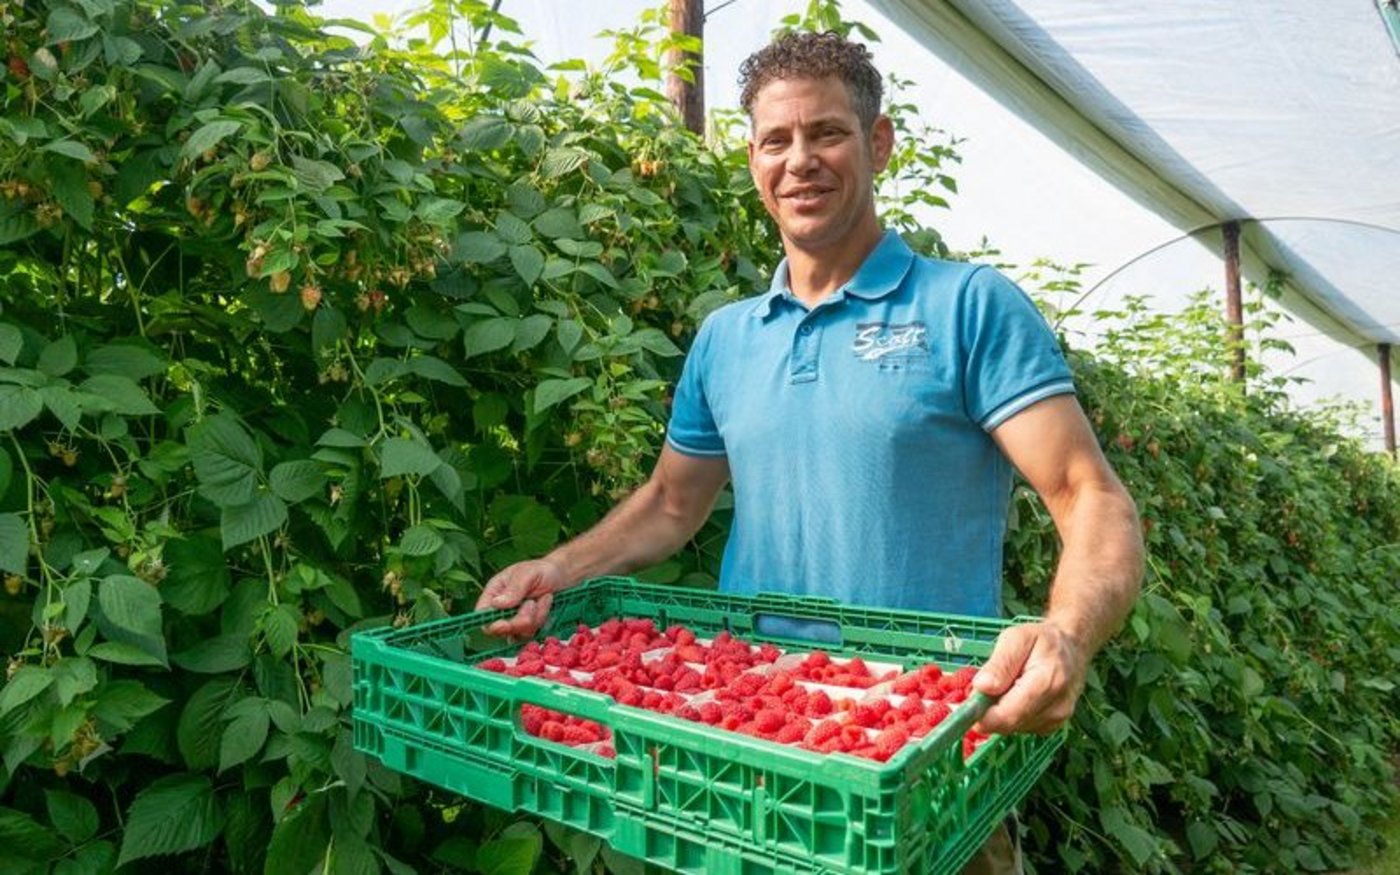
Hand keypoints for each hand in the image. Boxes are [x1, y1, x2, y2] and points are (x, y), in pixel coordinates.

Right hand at [473, 559, 567, 638]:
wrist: (561, 576)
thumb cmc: (541, 570)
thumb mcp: (527, 574)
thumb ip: (513, 590)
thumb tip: (496, 604)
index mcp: (494, 593)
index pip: (482, 614)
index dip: (490, 623)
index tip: (504, 623)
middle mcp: (501, 609)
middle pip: (500, 629)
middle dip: (520, 620)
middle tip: (532, 603)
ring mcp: (514, 619)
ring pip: (518, 632)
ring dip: (535, 616)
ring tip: (543, 597)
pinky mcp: (528, 626)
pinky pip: (532, 632)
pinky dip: (542, 618)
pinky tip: (546, 602)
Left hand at [971, 621, 1088, 734]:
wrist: (1072, 649)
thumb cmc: (1042, 641)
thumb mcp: (1016, 638)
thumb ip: (1000, 663)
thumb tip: (982, 687)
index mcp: (1048, 682)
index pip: (1009, 714)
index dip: (982, 715)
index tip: (965, 704)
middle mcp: (1056, 708)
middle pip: (1008, 724)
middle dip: (987, 711)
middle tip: (980, 690)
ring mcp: (1056, 720)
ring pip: (1012, 727)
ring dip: (999, 712)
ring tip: (1003, 687)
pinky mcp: (1051, 726)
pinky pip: (1020, 727)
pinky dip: (1010, 715)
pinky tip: (1014, 696)